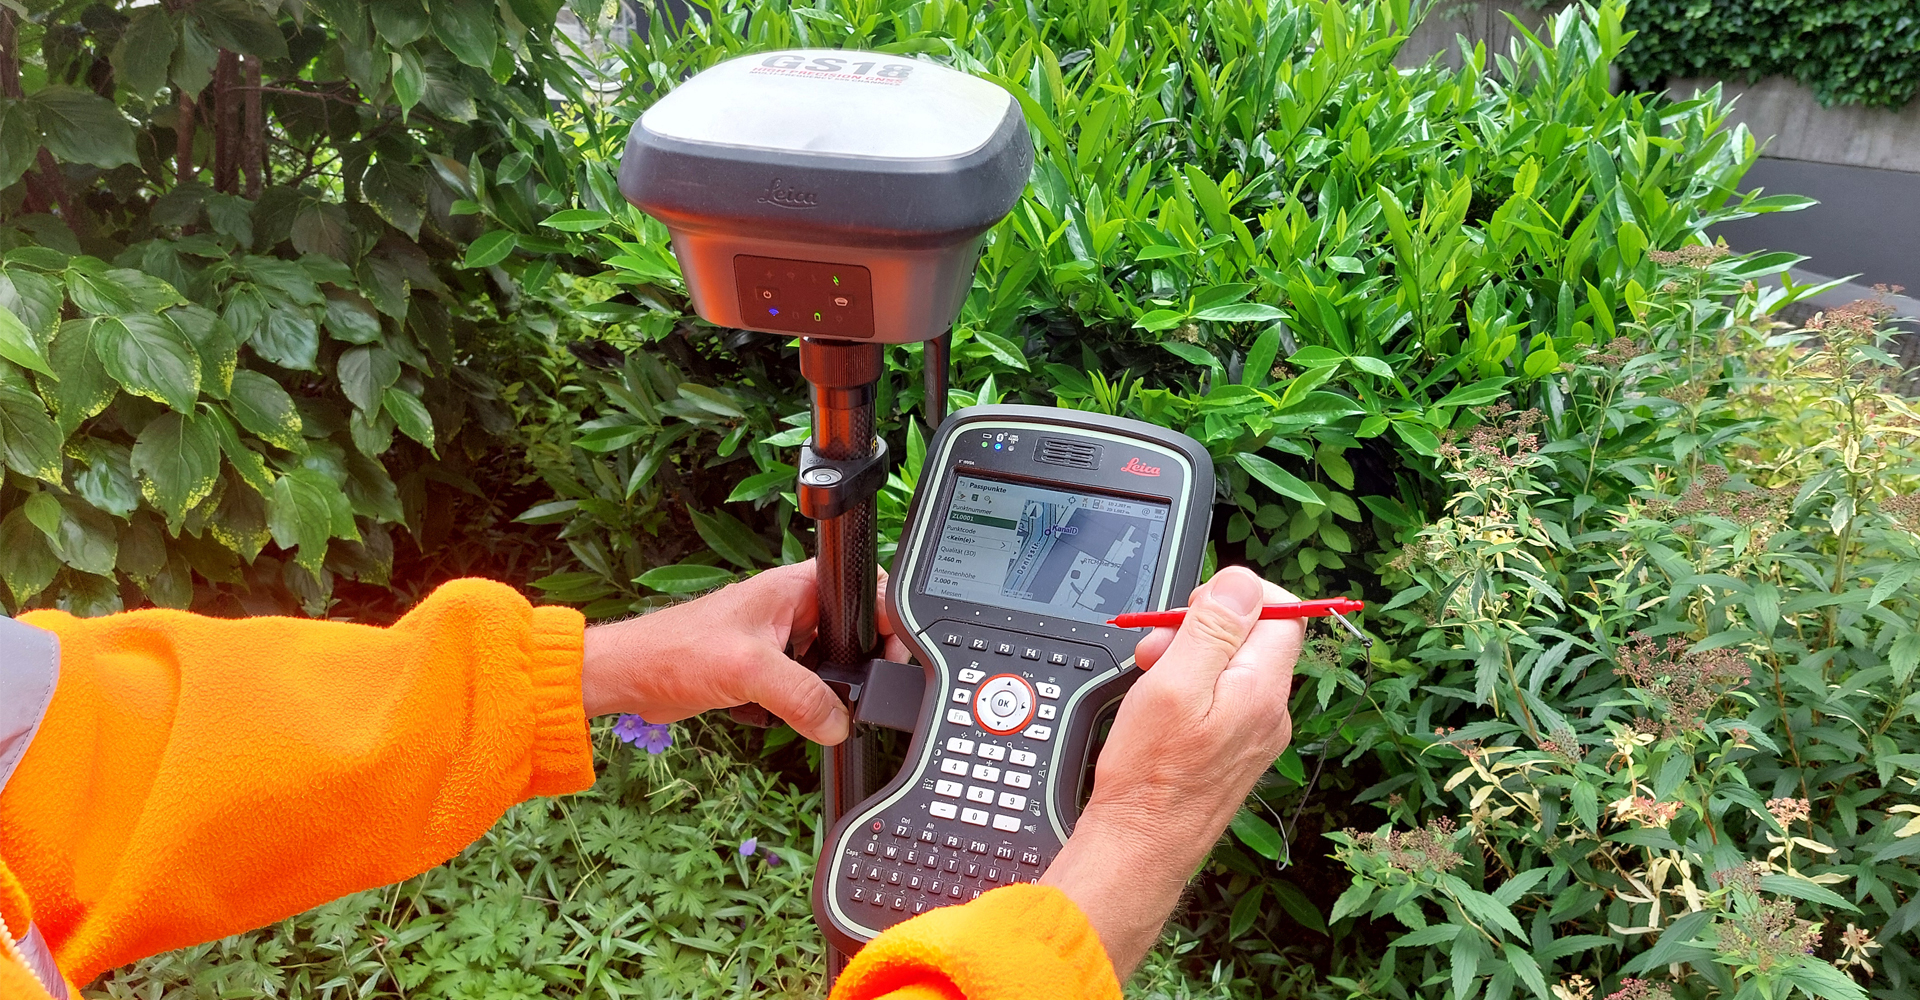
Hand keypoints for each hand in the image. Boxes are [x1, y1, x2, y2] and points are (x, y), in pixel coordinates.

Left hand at [579, 559, 907, 744]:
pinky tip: (791, 716)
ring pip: (829, 665)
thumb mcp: (748, 671)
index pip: (863, 588)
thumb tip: (839, 722)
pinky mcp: (765, 668)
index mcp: (793, 587)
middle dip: (858, 664)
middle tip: (861, 691)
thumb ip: (802, 695)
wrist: (630, 678)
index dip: (887, 617)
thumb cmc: (673, 651)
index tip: (895, 653)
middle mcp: (791, 608)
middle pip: (852, 632)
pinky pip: (803, 687)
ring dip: (827, 690)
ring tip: (819, 707)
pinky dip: (802, 705)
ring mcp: (779, 639)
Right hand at [1040, 566, 1302, 975]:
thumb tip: (1244, 583)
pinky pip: (1224, 697)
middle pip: (1254, 637)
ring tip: (1151, 675)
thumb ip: (1213, 629)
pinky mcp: (1237, 750)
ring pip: (1234, 666)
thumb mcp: (1172, 685)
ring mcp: (1256, 733)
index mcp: (1261, 690)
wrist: (1140, 846)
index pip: (1283, 612)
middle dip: (1203, 626)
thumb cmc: (1149, 777)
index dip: (1239, 595)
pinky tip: (1162, 704)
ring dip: (1192, 656)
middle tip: (1156, 645)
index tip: (1196, 606)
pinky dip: (1192, 687)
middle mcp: (1269, 712)